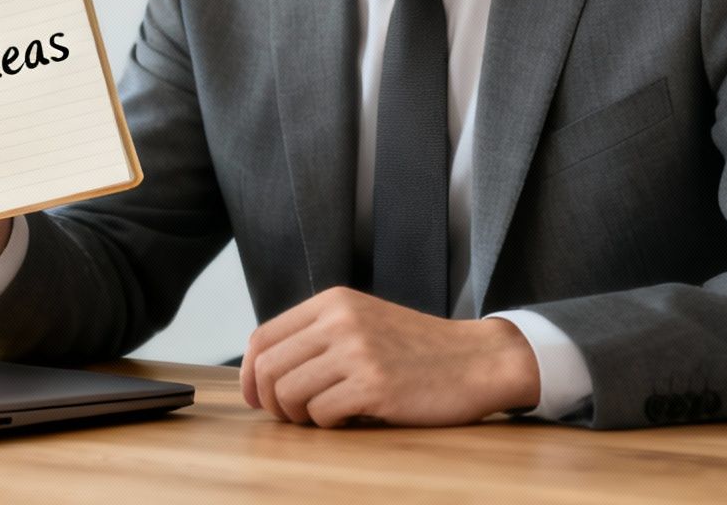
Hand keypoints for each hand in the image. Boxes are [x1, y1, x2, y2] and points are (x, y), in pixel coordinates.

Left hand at [240, 287, 540, 426]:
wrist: (476, 361)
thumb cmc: (416, 349)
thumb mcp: (363, 321)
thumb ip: (319, 334)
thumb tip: (263, 370)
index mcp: (332, 302)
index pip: (263, 337)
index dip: (250, 373)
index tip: (256, 397)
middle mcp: (339, 321)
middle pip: (269, 368)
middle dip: (271, 401)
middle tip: (289, 416)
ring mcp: (357, 353)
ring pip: (289, 394)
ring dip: (299, 416)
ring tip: (322, 417)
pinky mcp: (374, 387)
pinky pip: (322, 414)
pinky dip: (328, 424)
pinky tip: (350, 418)